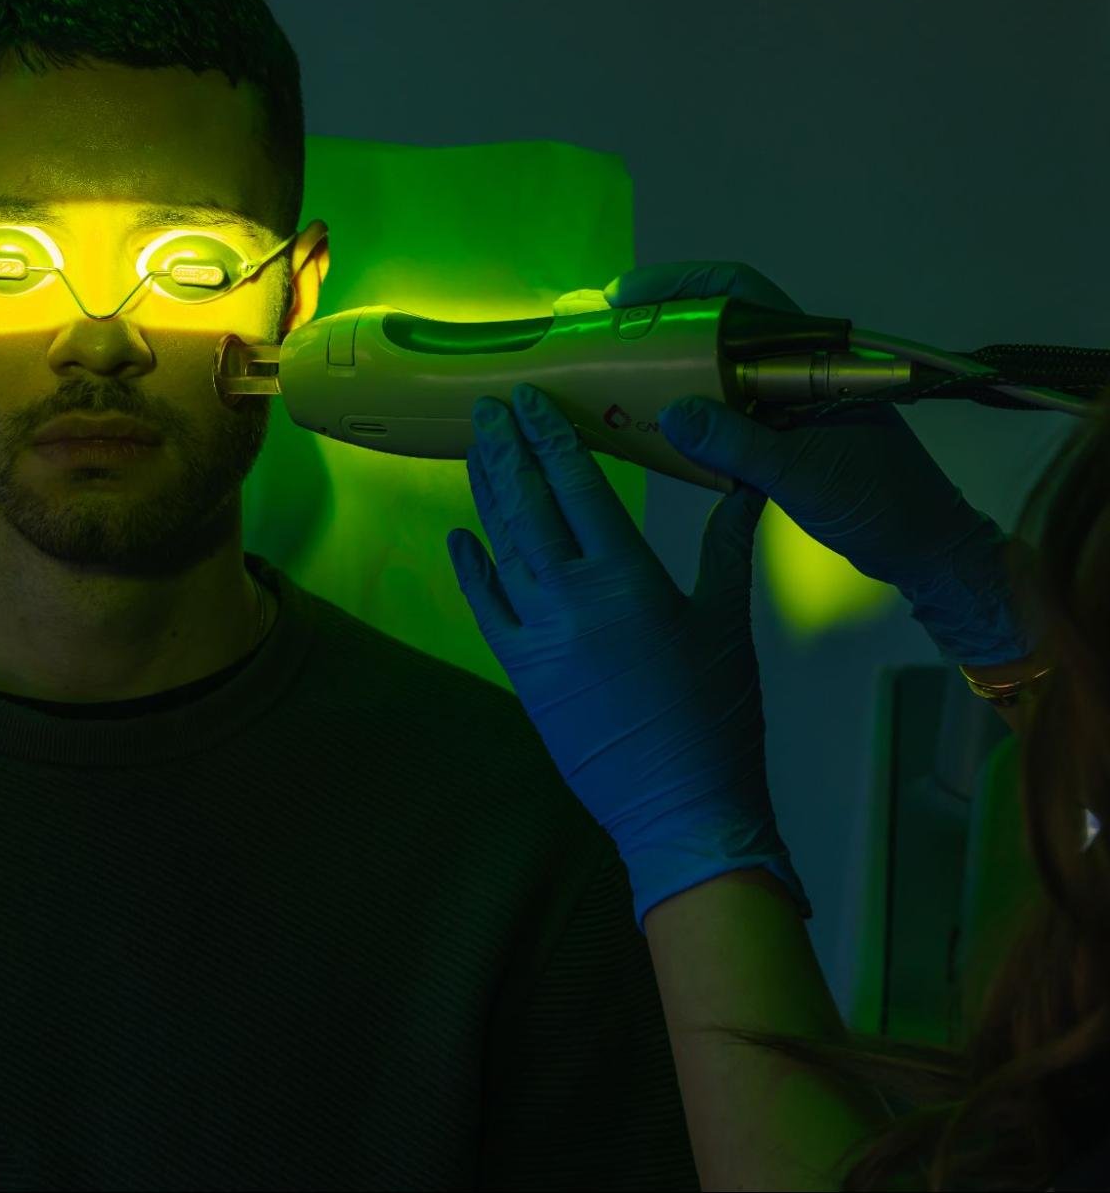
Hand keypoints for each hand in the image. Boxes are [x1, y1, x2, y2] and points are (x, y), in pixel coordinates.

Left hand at [446, 381, 807, 928]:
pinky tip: (462, 537)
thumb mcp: (728, 624)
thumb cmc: (717, 719)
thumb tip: (744, 484)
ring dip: (487, 494)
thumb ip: (727, 546)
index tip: (529, 399)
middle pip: (528, 504)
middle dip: (506, 450)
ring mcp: (537, 635)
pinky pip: (485, 607)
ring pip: (502, 546)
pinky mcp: (520, 672)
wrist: (678, 807)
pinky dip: (472, 569)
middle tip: (487, 406)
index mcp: (626, 579)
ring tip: (476, 449)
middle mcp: (571, 598)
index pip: (578, 484)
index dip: (550, 436)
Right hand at [607, 261, 1035, 666]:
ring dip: (653, 364)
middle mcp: (789, 369)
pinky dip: (672, 407)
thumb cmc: (882, 504)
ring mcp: (779, 402)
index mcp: (808, 358)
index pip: (739, 292)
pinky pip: (711, 406)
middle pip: (710, 323)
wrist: (924, 549)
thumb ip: (742, 445)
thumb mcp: (807, 476)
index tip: (623, 297)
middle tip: (590, 333)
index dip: (680, 285)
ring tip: (597, 369)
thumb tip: (673, 413)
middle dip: (649, 322)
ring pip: (705, 364)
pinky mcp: (771, 435)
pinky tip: (634, 421)